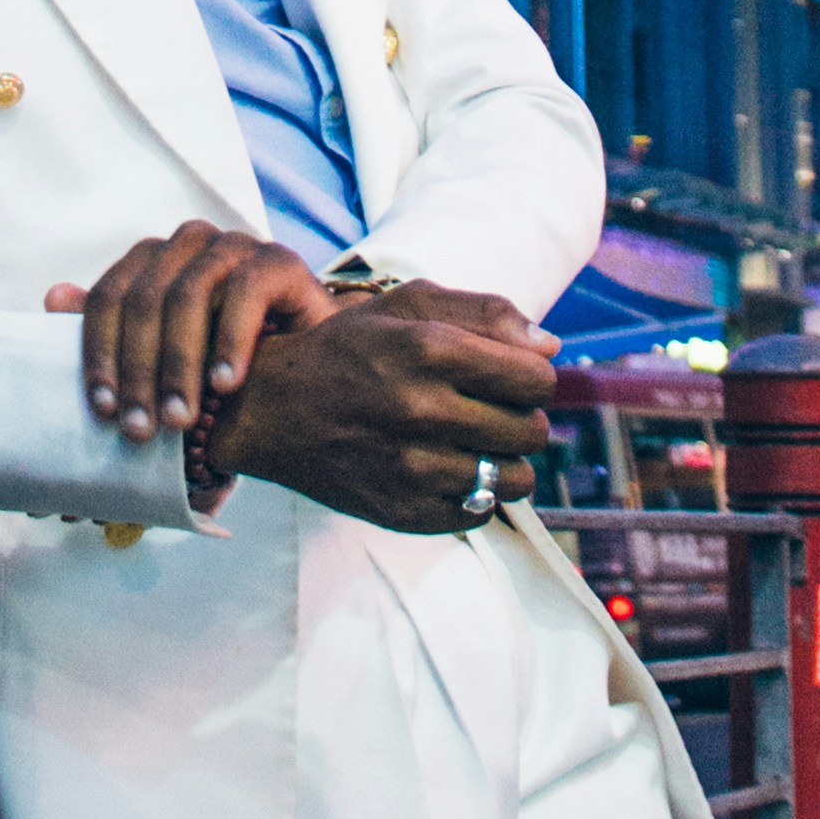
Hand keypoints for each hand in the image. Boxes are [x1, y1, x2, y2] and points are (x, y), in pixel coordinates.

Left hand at [47, 224, 333, 442]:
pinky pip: (245, 292)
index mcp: (153, 259)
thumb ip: (116, 329)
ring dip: (179, 364)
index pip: (109, 297)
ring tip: (179, 419)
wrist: (308, 359)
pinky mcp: (277, 257)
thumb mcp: (167, 353)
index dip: (100, 353)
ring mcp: (234, 244)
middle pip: (144, 299)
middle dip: (139, 371)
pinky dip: (231, 342)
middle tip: (141, 431)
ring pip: (188, 295)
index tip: (104, 411)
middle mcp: (188, 243)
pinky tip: (226, 386)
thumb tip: (53, 298)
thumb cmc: (225, 359)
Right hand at [198, 282, 559, 535]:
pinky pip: (480, 511)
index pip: (536, 379)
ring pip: (515, 478)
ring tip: (475, 442)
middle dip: (521, 418)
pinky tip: (446, 468)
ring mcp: (412, 467)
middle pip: (531, 430)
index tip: (511, 378)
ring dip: (505, 460)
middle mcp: (423, 408)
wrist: (269, 409)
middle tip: (489, 410)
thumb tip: (550, 347)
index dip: (533, 378)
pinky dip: (475, 493)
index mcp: (429, 348)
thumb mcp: (406, 306)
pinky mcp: (403, 511)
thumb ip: (484, 313)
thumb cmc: (347, 348)